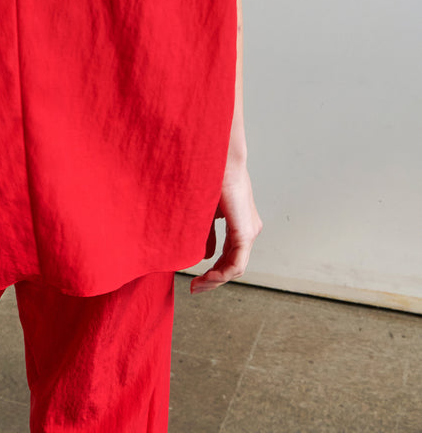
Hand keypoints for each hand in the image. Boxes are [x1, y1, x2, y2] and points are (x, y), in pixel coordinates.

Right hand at [190, 159, 261, 293]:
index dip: (213, 270)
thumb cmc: (208, 175)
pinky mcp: (246, 231)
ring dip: (216, 280)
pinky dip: (221, 274)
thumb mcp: (204, 211)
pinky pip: (236, 263)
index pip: (229, 254)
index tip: (195, 279)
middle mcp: (249, 228)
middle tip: (195, 288)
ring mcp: (250, 230)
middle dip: (213, 280)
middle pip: (233, 263)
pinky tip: (206, 277)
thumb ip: (205, 233)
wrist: (215, 156)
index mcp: (240, 221)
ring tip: (197, 286)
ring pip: (235, 266)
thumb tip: (204, 256)